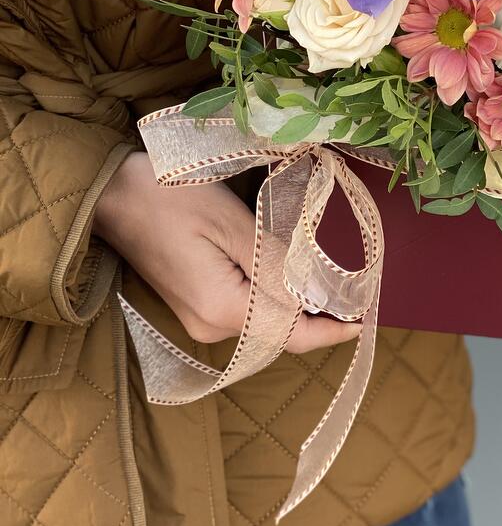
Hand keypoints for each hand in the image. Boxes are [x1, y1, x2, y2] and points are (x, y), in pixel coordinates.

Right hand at [94, 151, 359, 352]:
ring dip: (297, 307)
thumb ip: (275, 264)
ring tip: (335, 290)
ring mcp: (198, 317)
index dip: (330, 331)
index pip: (289, 334)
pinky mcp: (194, 303)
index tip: (365, 322)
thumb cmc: (171, 196)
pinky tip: (293, 281)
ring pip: (263, 321)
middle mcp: (208, 325)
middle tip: (358, 299)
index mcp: (220, 308)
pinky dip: (273, 298)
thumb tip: (314, 294)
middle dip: (318, 318)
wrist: (111, 192)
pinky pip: (246, 309)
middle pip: (278, 331)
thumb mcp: (233, 224)